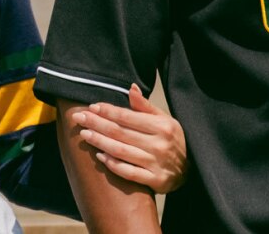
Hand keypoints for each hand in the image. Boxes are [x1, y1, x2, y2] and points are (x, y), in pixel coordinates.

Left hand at [69, 84, 187, 193]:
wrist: (190, 168)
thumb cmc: (172, 139)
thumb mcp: (164, 119)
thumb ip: (145, 106)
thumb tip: (130, 88)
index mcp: (161, 126)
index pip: (128, 117)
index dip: (108, 111)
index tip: (92, 107)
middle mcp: (159, 144)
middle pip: (120, 132)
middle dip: (97, 124)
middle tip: (78, 118)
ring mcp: (156, 163)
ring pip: (121, 151)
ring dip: (100, 142)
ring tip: (84, 135)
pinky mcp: (154, 180)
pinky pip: (128, 172)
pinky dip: (113, 164)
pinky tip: (100, 156)